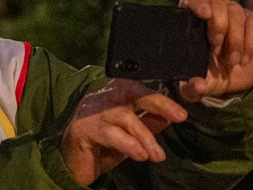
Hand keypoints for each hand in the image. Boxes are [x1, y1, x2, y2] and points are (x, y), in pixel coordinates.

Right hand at [60, 79, 187, 184]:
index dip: (159, 95)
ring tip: (157, 155)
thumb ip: (146, 124)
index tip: (180, 112)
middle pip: (131, 91)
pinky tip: (140, 154)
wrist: (71, 165)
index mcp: (112, 96)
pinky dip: (128, 143)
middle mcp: (100, 98)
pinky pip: (109, 133)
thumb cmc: (100, 148)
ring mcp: (90, 111)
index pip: (138, 87)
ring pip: (122, 115)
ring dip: (145, 136)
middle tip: (179, 116)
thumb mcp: (130, 136)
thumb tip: (168, 117)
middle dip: (158, 103)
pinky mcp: (82, 128)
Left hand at [177, 0, 252, 101]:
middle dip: (219, 21)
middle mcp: (210, 9)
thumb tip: (198, 85)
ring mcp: (231, 12)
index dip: (197, 2)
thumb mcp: (194, 88)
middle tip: (216, 47)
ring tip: (231, 61)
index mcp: (189, 18)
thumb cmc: (205, 76)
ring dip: (234, 39)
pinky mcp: (250, 21)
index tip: (204, 15)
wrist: (230, 80)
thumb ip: (192, 89)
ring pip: (236, 11)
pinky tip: (243, 60)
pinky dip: (250, 42)